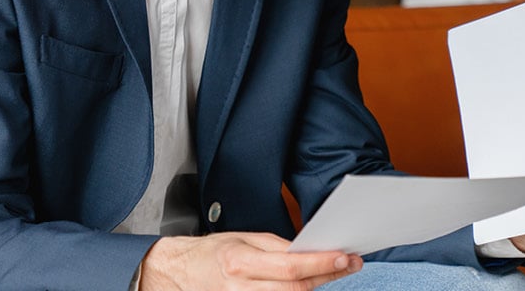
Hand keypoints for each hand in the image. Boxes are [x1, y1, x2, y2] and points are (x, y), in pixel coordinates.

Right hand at [139, 232, 361, 289]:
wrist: (175, 273)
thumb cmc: (208, 253)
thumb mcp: (240, 238)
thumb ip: (275, 246)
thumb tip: (307, 252)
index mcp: (240, 260)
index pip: (290, 265)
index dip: (322, 263)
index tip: (345, 257)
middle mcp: (240, 287)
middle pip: (295, 289)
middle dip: (327, 277)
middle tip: (349, 264)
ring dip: (312, 288)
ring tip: (329, 274)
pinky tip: (304, 286)